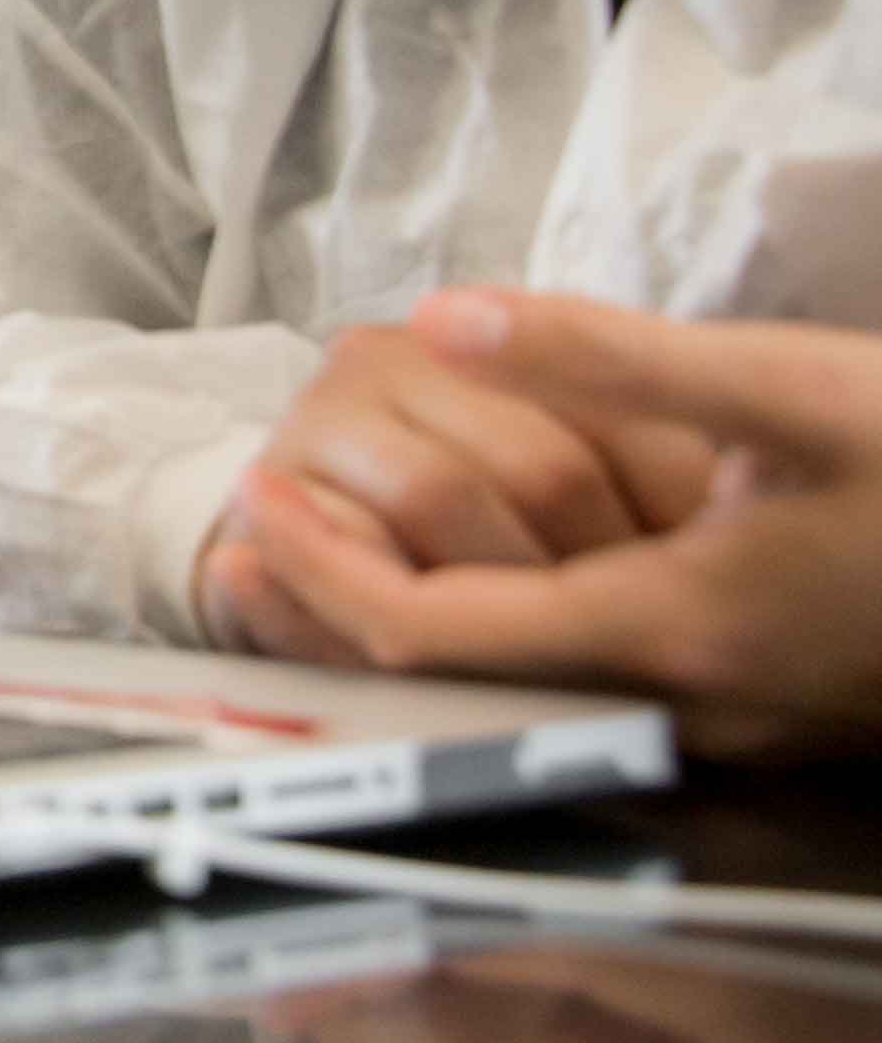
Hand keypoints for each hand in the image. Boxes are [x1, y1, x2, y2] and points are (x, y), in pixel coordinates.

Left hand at [226, 290, 881, 754]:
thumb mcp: (791, 386)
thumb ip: (608, 359)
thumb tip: (445, 318)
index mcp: (675, 625)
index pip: (433, 634)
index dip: (323, 574)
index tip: (251, 499)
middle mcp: (689, 702)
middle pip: (460, 681)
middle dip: (340, 606)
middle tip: (254, 523)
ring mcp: (734, 724)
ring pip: (530, 693)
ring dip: (417, 622)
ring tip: (332, 534)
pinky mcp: (771, 714)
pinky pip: (600, 690)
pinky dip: (507, 635)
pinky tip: (480, 568)